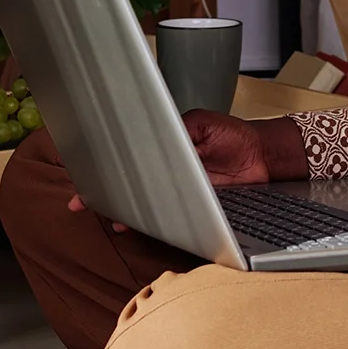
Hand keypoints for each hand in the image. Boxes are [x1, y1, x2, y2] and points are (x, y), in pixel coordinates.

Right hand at [65, 109, 310, 229]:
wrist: (264, 156)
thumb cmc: (234, 135)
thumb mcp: (202, 123)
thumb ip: (180, 129)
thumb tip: (156, 135)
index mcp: (166, 149)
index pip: (130, 158)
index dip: (106, 167)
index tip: (84, 172)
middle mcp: (169, 173)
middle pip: (131, 185)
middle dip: (106, 194)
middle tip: (82, 201)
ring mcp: (180, 193)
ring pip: (146, 205)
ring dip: (126, 212)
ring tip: (110, 217)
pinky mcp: (194, 209)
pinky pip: (170, 218)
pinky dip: (154, 223)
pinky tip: (139, 225)